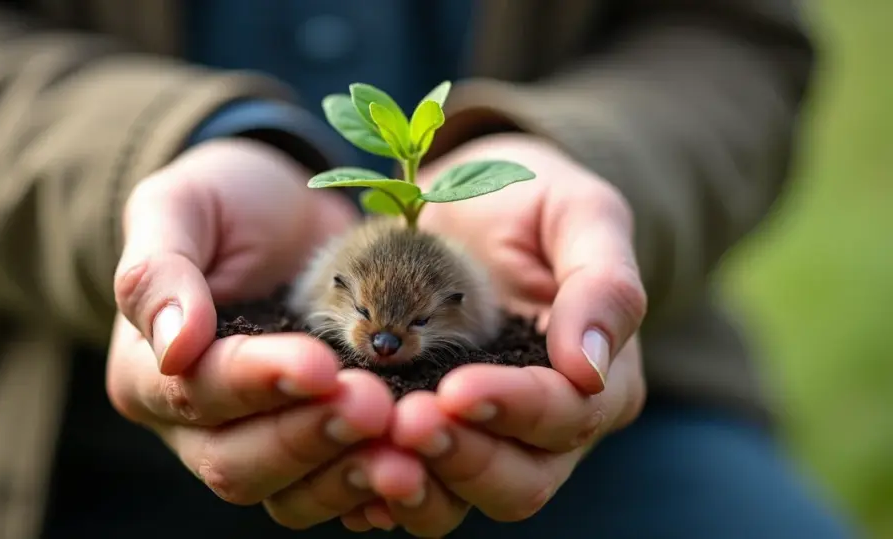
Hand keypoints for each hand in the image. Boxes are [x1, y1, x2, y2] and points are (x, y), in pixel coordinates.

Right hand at [105, 138, 404, 527]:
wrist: (287, 216)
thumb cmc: (225, 203)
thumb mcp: (180, 207)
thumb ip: (159, 269)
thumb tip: (174, 345)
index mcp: (145, 372)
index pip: (196, 393)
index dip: (257, 382)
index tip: (319, 361)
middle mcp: (194, 426)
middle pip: (238, 463)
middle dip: (309, 437)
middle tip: (376, 405)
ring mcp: (256, 444)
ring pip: (288, 495)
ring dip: (348, 475)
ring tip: (405, 450)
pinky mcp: (312, 450)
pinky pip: (334, 493)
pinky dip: (373, 490)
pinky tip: (416, 473)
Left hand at [345, 133, 648, 534]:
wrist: (464, 208)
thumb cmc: (532, 204)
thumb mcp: (580, 213)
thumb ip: (604, 281)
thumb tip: (588, 366)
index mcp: (600, 383)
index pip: (565, 417)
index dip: (514, 410)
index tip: (458, 388)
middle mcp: (546, 431)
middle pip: (518, 482)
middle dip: (460, 457)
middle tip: (402, 423)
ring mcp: (486, 444)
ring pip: (461, 499)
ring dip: (414, 484)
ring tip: (366, 451)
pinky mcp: (431, 443)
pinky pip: (410, 488)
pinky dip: (377, 492)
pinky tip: (344, 468)